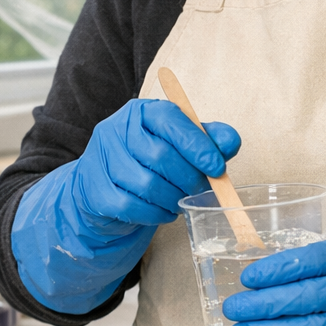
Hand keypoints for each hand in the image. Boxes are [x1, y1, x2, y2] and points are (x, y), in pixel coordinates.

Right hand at [69, 98, 239, 229]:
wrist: (109, 185)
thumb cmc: (152, 160)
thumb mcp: (182, 143)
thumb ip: (209, 139)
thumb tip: (230, 142)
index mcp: (142, 111)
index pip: (171, 120)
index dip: (197, 145)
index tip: (217, 167)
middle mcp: (116, 129)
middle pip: (160, 155)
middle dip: (189, 177)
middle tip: (202, 189)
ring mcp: (101, 159)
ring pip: (146, 184)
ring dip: (173, 198)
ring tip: (182, 200)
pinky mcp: (95, 190)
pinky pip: (132, 207)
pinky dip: (155, 214)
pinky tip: (164, 211)